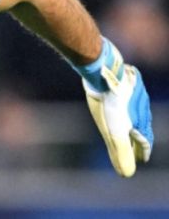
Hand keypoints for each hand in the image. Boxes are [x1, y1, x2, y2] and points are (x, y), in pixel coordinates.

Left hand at [79, 40, 152, 176]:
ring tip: (129, 125)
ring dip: (135, 119)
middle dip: (140, 137)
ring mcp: (135, 93)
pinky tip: (119, 100)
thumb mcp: (113, 132)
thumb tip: (126, 175)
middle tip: (137, 144)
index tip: (142, 159)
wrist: (104, 73)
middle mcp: (142, 108)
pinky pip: (131, 94)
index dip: (141, 151)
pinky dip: (127, 102)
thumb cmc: (108, 104)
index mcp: (139, 122)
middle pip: (142, 125)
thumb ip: (120, 152)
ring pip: (138, 109)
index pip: (143, 141)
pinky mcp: (127, 81)